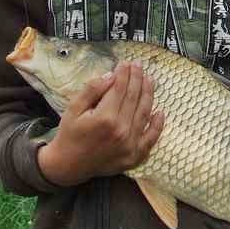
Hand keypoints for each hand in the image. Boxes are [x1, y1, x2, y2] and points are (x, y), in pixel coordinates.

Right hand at [37, 61, 164, 186]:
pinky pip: (151, 138)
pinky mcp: (134, 156)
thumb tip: (112, 75)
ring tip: (149, 80)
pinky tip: (161, 111)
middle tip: (138, 65)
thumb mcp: (74, 108)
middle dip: (137, 78)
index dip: (124, 73)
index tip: (126, 63)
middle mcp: (121, 131)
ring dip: (149, 94)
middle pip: (134, 98)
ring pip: (144, 113)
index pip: (120, 89)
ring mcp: (130, 145)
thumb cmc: (70, 134)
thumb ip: (92, 90)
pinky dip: (158, 125)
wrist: (68, 165)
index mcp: (105, 118)